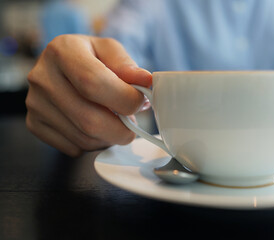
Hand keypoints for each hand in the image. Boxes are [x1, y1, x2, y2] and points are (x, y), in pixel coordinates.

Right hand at [25, 35, 151, 156]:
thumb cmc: (92, 58)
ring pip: (84, 139)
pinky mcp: (35, 124)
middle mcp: (42, 78)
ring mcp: (35, 104)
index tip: (140, 102)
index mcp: (63, 51)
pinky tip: (98, 128)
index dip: (124, 99)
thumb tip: (146, 81)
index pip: (93, 83)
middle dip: (121, 129)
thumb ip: (128, 66)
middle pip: (89, 120)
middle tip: (132, 123)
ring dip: (109, 137)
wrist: (63, 67)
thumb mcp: (111, 51)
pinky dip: (94, 144)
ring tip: (115, 122)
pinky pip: (74, 148)